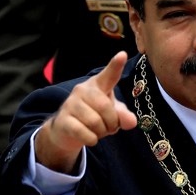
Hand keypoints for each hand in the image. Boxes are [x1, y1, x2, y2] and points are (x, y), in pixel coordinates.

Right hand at [34, 51, 136, 172]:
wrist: (67, 131)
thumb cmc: (94, 117)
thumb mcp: (112, 115)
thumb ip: (123, 116)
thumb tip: (131, 122)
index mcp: (98, 85)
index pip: (109, 75)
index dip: (116, 65)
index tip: (123, 55)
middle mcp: (82, 90)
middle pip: (106, 108)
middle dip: (112, 123)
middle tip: (108, 127)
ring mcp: (70, 104)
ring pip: (95, 122)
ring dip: (101, 133)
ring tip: (97, 131)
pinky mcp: (63, 120)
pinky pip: (85, 133)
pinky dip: (92, 140)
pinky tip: (89, 137)